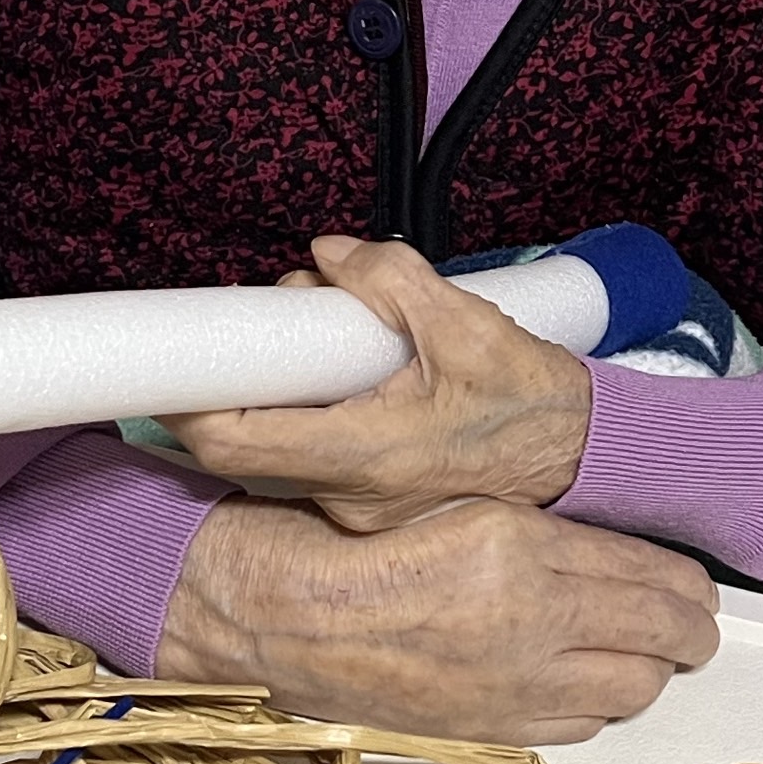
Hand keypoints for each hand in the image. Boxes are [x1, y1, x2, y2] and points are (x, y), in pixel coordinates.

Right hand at [155, 494, 718, 743]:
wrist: (281, 615)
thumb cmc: (353, 545)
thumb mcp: (461, 510)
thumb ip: (545, 535)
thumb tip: (617, 557)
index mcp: (520, 550)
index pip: (653, 576)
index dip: (688, 585)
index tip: (697, 586)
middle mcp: (526, 622)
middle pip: (664, 641)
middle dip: (689, 633)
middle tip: (692, 624)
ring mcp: (511, 684)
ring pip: (633, 690)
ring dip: (647, 671)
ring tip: (645, 654)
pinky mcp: (488, 727)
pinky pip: (580, 726)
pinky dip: (595, 705)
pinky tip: (585, 683)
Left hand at [171, 236, 592, 531]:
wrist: (585, 455)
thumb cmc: (535, 403)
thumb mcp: (466, 323)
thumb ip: (389, 280)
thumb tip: (329, 255)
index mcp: (366, 454)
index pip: (237, 441)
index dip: (188, 403)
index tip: (177, 362)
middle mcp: (352, 495)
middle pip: (257, 434)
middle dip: (260, 365)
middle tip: (301, 306)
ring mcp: (360, 508)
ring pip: (288, 441)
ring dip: (293, 383)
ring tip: (343, 327)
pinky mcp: (373, 504)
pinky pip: (318, 453)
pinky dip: (319, 406)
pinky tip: (358, 369)